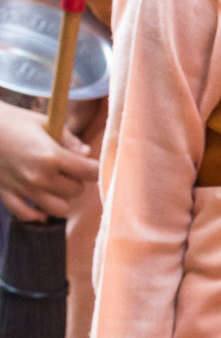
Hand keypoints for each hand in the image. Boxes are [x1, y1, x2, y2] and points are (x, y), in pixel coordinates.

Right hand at [0, 99, 97, 219]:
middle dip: (76, 180)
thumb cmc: (14, 121)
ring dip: (61, 198)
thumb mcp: (45, 123)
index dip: (94, 168)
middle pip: (76, 191)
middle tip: (66, 169)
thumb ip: (69, 140)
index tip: (90, 164)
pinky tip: (38, 203)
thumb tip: (87, 154)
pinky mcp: (6, 195)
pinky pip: (28, 216)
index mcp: (52, 156)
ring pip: (60, 209)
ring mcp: (24, 189)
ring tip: (54, 185)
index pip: (90, 172)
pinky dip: (36, 213)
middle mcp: (40, 177)